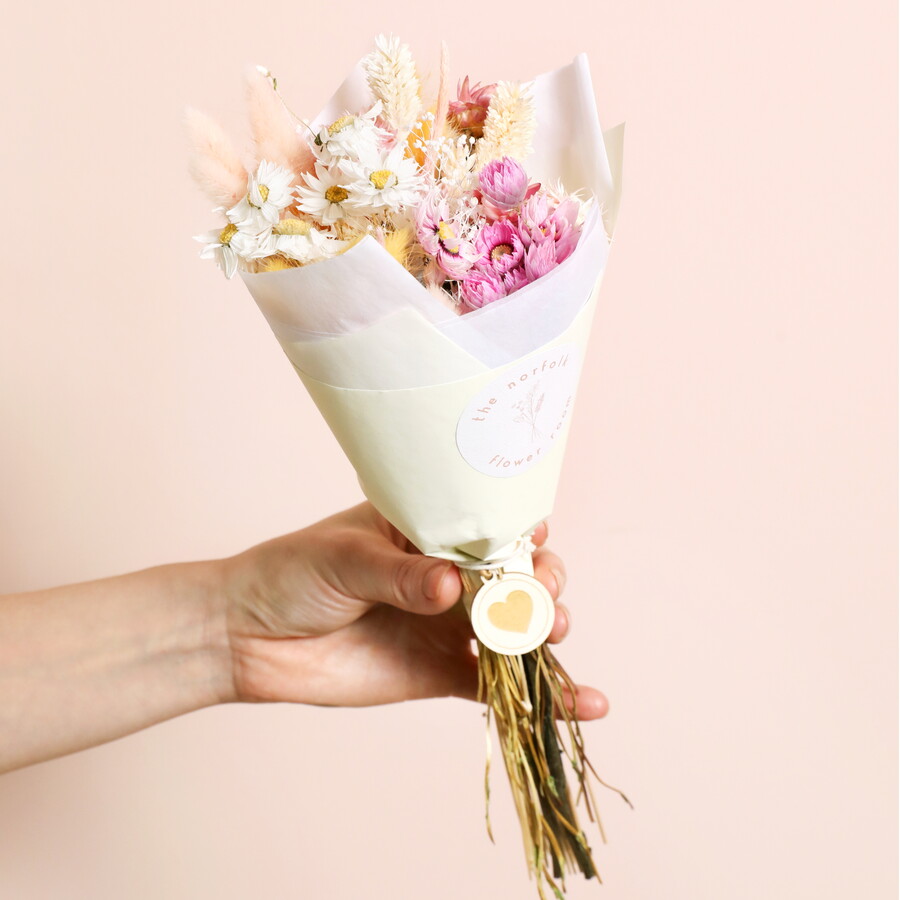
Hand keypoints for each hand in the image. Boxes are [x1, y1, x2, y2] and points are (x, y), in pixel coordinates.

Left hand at [222, 502, 608, 717]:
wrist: (247, 639)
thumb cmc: (290, 574)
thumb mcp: (343, 560)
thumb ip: (399, 574)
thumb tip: (449, 585)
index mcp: (426, 529)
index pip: (488, 523)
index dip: (520, 531)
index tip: (533, 540)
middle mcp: (447, 573)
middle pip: (514, 575)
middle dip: (539, 583)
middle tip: (537, 598)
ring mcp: (447, 624)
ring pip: (513, 628)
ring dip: (545, 634)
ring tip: (551, 637)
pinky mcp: (440, 672)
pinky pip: (495, 685)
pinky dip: (538, 697)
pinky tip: (583, 704)